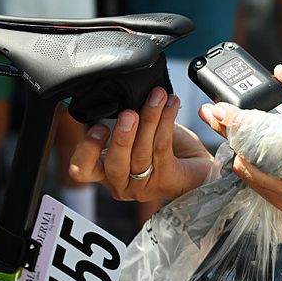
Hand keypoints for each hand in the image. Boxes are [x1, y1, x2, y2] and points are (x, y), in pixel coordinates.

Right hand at [69, 88, 213, 202]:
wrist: (198, 166)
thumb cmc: (167, 150)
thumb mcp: (139, 133)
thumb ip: (125, 122)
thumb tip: (122, 93)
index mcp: (107, 173)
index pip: (82, 170)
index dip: (85, 150)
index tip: (98, 125)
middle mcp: (122, 184)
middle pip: (114, 165)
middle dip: (121, 136)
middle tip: (129, 114)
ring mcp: (145, 187)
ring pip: (142, 152)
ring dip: (150, 118)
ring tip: (157, 96)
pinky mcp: (167, 181)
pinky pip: (162, 147)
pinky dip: (166, 120)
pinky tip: (170, 104)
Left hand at [198, 65, 281, 246]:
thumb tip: (280, 74)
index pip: (260, 134)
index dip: (236, 120)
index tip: (219, 107)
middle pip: (243, 153)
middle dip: (225, 130)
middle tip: (212, 113)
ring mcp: (281, 196)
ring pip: (243, 169)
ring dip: (232, 146)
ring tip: (224, 127)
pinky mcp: (277, 204)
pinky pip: (251, 181)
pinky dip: (244, 162)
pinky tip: (242, 148)